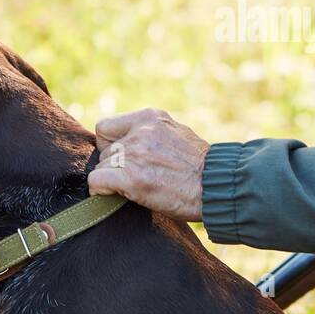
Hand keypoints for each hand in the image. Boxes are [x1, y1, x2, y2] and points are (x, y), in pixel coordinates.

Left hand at [87, 108, 209, 221]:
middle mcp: (140, 132)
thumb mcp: (177, 134)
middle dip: (116, 166)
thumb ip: (151, 133)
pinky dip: (102, 191)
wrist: (217, 185)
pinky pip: (97, 181)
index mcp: (150, 118)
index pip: (106, 127)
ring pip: (102, 167)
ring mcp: (134, 154)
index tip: (124, 158)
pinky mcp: (132, 178)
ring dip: (115, 180)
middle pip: (105, 151)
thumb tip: (129, 141)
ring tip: (139, 188)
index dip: (111, 145)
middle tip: (138, 178)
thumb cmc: (201, 167)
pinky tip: (118, 195)